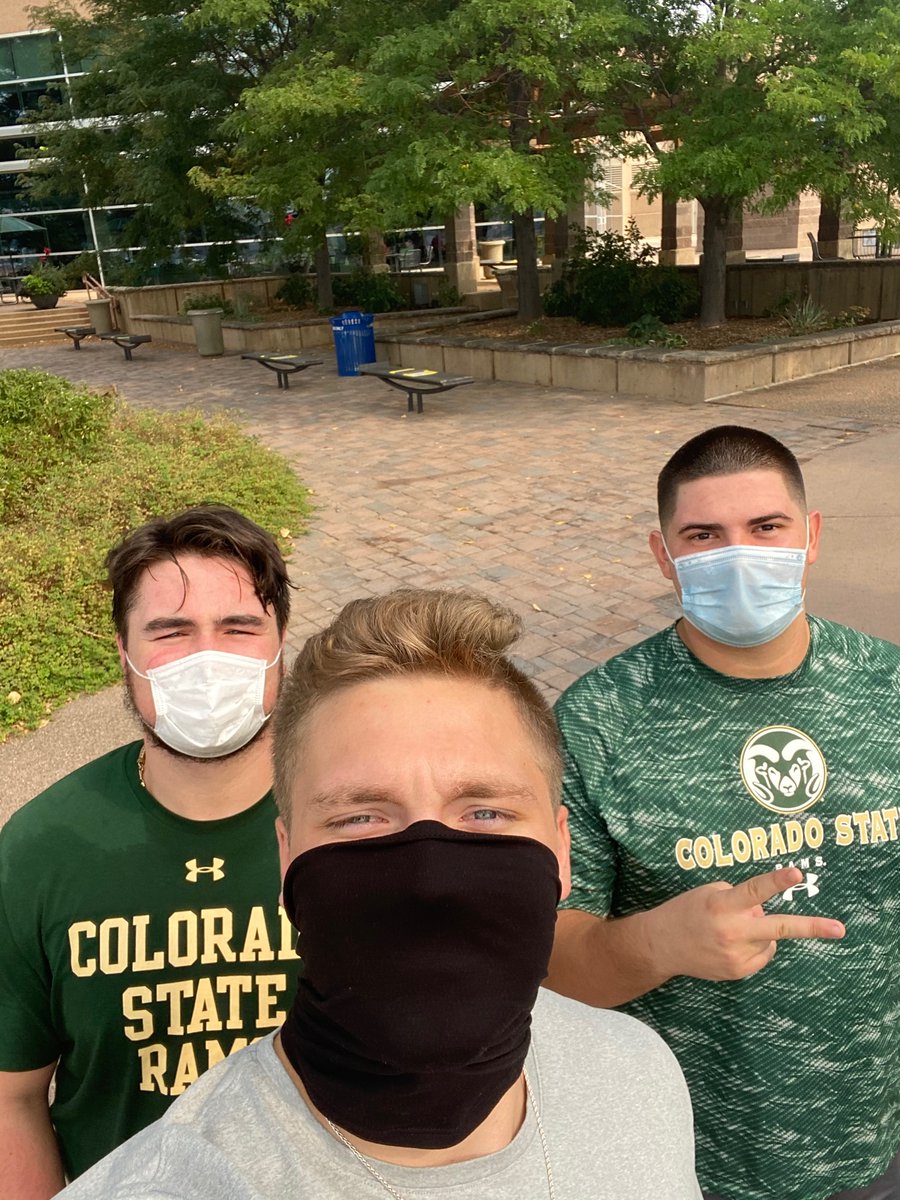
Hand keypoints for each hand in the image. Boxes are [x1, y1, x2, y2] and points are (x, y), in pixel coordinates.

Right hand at [646, 866, 845, 982]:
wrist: (661, 945)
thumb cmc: (687, 911)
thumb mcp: (710, 892)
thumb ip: (741, 899)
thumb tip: (765, 913)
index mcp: (723, 906)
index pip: (755, 890)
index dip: (777, 881)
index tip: (797, 873)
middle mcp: (732, 932)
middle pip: (779, 928)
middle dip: (811, 927)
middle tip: (839, 929)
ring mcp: (737, 955)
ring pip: (770, 939)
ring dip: (760, 931)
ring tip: (731, 929)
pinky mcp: (738, 971)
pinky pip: (761, 954)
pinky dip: (754, 945)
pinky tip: (731, 943)